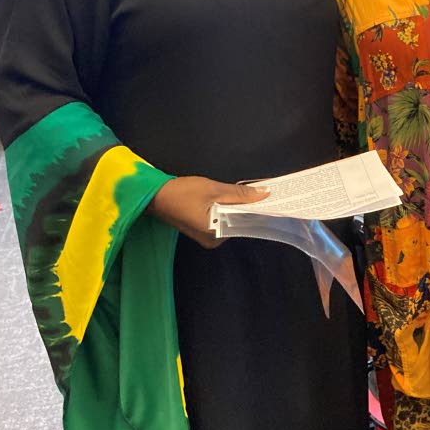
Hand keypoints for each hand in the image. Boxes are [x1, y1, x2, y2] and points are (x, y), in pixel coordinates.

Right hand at [147, 176, 267, 248]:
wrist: (154, 195)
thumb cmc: (181, 192)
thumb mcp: (213, 189)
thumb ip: (239, 193)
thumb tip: (265, 193)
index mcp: (215, 234)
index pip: (245, 223)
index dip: (260, 210)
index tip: (275, 199)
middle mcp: (214, 240)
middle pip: (239, 222)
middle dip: (251, 207)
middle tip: (268, 191)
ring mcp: (208, 237)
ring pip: (232, 220)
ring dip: (240, 207)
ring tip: (257, 192)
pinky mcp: (203, 230)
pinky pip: (223, 219)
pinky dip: (230, 209)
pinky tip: (238, 197)